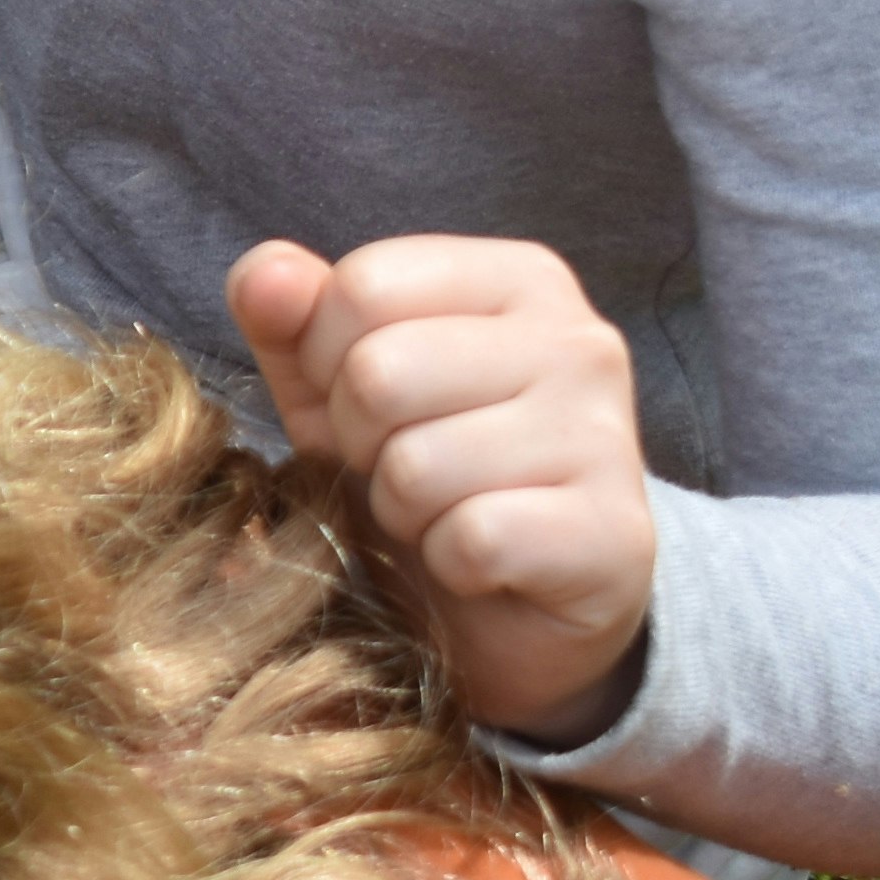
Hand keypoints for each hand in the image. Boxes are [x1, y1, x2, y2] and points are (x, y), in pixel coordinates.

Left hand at [228, 235, 657, 744]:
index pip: (363, 285)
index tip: (371, 405)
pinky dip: (450, 563)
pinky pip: (472, 540)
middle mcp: (580, 340)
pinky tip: (483, 562)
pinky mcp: (614, 533)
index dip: (327, 362)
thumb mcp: (333, 388)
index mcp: (518, 279)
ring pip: (418, 465)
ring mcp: (608, 435)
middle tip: (404, 469)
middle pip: (379, 372)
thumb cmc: (423, 471)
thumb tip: (265, 274)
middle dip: (360, 441)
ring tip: (446, 513)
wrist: (517, 605)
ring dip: (403, 509)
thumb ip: (291, 320)